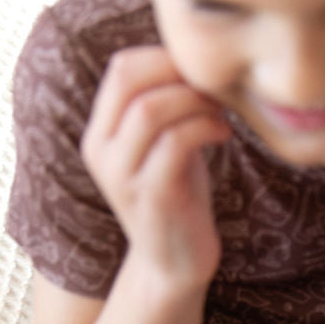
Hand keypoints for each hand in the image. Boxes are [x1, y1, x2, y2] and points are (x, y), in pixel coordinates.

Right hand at [81, 45, 231, 289]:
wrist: (175, 267)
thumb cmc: (178, 199)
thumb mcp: (163, 146)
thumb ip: (165, 106)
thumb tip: (193, 57)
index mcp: (100, 134)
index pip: (122, 68)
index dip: (165, 58)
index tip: (200, 75)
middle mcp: (102, 152)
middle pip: (131, 79)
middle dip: (181, 74)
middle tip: (215, 90)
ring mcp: (123, 176)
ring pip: (152, 109)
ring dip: (196, 102)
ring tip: (220, 114)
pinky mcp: (152, 197)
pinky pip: (175, 142)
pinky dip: (205, 128)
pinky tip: (224, 135)